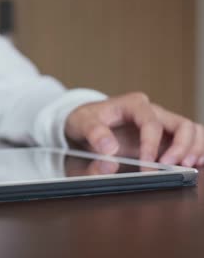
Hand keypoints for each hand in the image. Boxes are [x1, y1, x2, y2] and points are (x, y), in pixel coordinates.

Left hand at [65, 92, 203, 167]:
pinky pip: (191, 139)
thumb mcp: (80, 124)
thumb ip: (93, 135)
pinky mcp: (165, 136)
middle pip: (182, 124)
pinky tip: (195, 164)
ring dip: (194, 149)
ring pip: (192, 130)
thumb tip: (109, 152)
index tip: (146, 163)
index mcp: (133, 105)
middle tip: (170, 167)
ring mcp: (162, 123)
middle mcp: (152, 112)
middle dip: (181, 147)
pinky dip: (197, 150)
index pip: (152, 122)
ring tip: (186, 167)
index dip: (152, 144)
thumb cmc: (85, 120)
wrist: (85, 122)